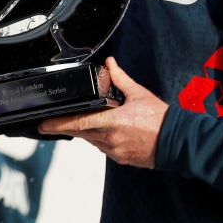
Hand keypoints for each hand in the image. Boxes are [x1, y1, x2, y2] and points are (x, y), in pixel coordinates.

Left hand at [38, 57, 167, 167]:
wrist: (177, 142)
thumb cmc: (161, 119)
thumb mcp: (139, 94)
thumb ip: (121, 78)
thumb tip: (110, 64)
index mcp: (114, 122)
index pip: (79, 123)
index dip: (59, 123)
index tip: (45, 124)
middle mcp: (111, 139)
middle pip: (80, 133)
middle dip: (65, 128)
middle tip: (50, 125)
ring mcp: (115, 151)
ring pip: (92, 141)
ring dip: (85, 132)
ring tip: (80, 123)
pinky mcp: (121, 159)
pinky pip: (104, 148)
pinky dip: (100, 139)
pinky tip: (105, 132)